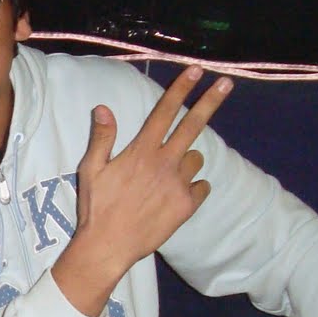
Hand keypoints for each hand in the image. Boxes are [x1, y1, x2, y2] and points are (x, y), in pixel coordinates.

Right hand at [53, 64, 232, 316]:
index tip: (196, 70)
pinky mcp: (187, 205)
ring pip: (196, 159)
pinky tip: (179, 193)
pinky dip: (194, 187)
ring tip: (170, 173)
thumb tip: (103, 108)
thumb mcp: (91, 170)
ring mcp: (178, 184)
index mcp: (141, 151)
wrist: (108, 246)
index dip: (181, 88)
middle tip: (226, 83)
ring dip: (187, 159)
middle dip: (211, 101)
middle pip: (193, 125)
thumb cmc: (96, 208)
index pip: (164, 112)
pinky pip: (202, 187)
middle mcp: (164, 163)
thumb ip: (102, 138)